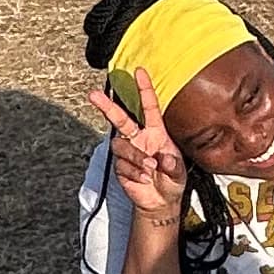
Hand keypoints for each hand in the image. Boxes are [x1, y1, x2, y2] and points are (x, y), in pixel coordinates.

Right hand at [85, 83, 186, 228]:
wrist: (161, 203)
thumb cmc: (172, 180)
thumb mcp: (180, 173)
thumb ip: (174, 165)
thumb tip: (161, 158)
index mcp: (156, 132)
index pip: (149, 107)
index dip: (144, 89)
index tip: (139, 71)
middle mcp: (139, 138)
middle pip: (120, 119)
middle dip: (106, 106)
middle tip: (93, 95)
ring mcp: (128, 152)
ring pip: (122, 146)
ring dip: (135, 157)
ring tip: (149, 169)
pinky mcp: (120, 167)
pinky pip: (122, 165)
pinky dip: (134, 172)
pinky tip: (144, 178)